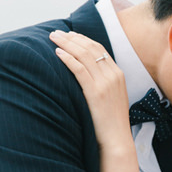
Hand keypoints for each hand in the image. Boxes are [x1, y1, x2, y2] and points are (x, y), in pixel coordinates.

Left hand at [49, 30, 131, 148]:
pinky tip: (57, 53)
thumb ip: (103, 82)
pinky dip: (68, 59)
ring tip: (53, 38)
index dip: (82, 39)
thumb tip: (86, 74)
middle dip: (71, 38)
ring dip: (66, 44)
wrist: (117, 139)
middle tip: (56, 32)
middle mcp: (113, 75)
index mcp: (118, 73)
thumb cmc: (110, 121)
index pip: (99, 48)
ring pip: (83, 55)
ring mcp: (105, 83)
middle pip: (90, 48)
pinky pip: (79, 70)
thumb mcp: (111, 96)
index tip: (69, 34)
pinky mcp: (95, 92)